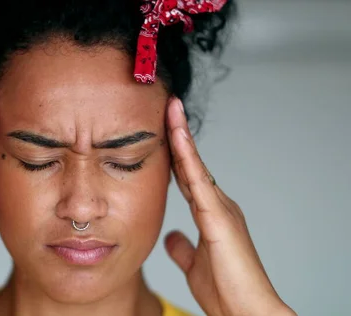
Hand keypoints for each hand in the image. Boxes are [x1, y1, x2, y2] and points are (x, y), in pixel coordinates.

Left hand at [163, 98, 295, 315]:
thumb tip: (171, 238)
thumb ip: (183, 248)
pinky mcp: (219, 217)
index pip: (186, 176)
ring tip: (171, 109)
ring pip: (195, 165)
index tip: (162, 130)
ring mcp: (220, 208)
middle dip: (178, 134)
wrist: (244, 310)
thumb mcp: (194, 264)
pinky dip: (187, 157)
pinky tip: (177, 137)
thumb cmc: (225, 290)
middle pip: (191, 163)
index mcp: (210, 214)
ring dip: (182, 136)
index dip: (174, 153)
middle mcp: (217, 205)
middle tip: (168, 106)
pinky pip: (198, 180)